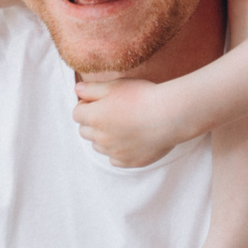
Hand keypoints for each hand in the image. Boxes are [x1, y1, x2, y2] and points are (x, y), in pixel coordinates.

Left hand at [73, 77, 191, 168]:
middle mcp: (100, 138)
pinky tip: (130, 140)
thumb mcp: (115, 85)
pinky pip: (114, 159)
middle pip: (84, 131)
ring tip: (122, 126)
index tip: (99, 101)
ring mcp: (114, 152)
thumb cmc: (143, 96)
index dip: (86, 105)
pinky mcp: (129, 162)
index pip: (77, 113)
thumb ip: (91, 89)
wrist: (170, 116)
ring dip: (104, 138)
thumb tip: (77, 90)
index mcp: (93, 117)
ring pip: (98, 146)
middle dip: (92, 122)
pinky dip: (118, 152)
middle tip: (111, 113)